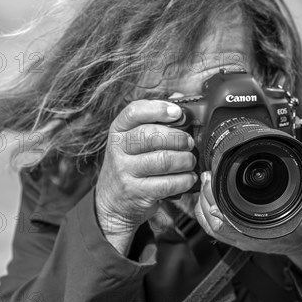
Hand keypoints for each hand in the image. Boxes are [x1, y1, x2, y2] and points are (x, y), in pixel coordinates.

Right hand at [95, 100, 196, 254]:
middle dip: (178, 138)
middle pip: (152, 136)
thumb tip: (178, 100)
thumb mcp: (134, 140)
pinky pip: (167, 183)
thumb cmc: (131, 163)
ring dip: (184, 160)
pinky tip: (188, 178)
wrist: (112, 200)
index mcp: (119, 130)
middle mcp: (118, 149)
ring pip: (162, 160)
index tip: (178, 113)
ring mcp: (125, 171)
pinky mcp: (136, 192)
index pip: (134, 112)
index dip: (159, 109)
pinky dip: (184, 180)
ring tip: (190, 161)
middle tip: (189, 142)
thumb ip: (155, 120)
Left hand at [194, 171, 301, 255]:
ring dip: (204, 205)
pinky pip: (218, 232)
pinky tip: (208, 201)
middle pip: (214, 221)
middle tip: (205, 177)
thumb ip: (298, 168)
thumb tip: (289, 144)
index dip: (213, 196)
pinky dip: (209, 216)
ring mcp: (244, 240)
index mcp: (263, 226)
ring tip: (205, 185)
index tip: (211, 178)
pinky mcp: (243, 240)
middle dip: (206, 196)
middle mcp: (250, 236)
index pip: (226, 218)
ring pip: (213, 227)